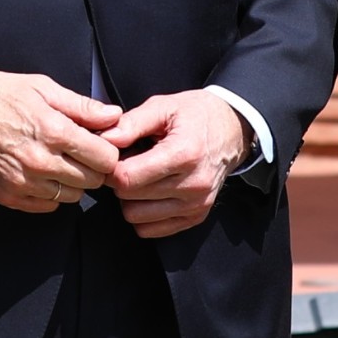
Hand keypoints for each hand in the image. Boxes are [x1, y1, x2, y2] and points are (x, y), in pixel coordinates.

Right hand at [0, 70, 120, 213]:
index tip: (98, 144)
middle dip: (92, 167)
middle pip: (92, 181)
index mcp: (53, 131)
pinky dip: (50, 193)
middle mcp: (40, 161)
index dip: (106, 150)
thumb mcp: (40, 88)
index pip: (105, 158)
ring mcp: (23, 182)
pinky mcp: (8, 196)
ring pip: (72, 196)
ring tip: (58, 161)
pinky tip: (40, 174)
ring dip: (72, 182)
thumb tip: (114, 116)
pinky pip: (48, 206)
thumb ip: (81, 106)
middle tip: (80, 153)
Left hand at [104, 91, 250, 237]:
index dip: (110, 167)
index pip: (127, 178)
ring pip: (137, 218)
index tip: (113, 157)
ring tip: (140, 177)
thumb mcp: (163, 107)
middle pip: (129, 198)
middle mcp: (193, 184)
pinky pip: (151, 230)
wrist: (233, 130)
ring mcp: (196, 204)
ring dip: (130, 199)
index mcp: (184, 154)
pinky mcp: (196, 216)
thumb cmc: (197, 116)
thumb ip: (131, 123)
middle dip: (119, 181)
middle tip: (126, 164)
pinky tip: (149, 192)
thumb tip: (104, 139)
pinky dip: (143, 214)